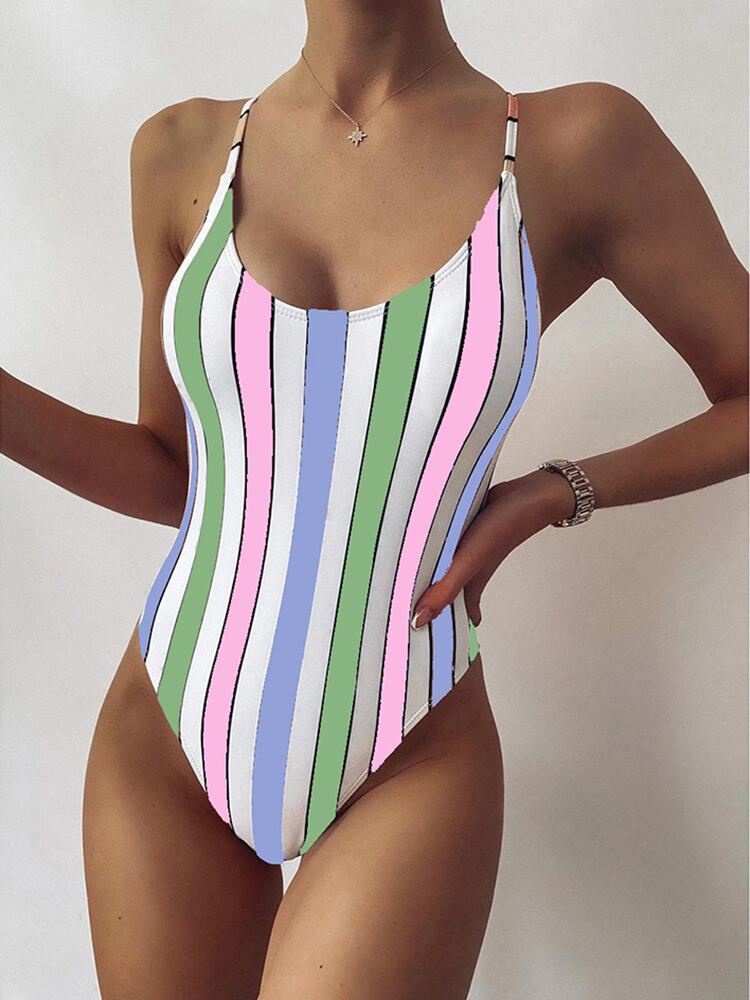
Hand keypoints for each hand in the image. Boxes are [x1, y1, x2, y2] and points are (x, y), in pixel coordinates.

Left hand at [410, 469, 574, 628]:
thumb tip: (417, 621)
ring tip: (406, 575)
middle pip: (445, 592)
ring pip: (443, 567)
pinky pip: (444, 544)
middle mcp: (467, 570)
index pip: (456, 616)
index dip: (443, 629)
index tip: (427, 640)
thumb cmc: (500, 531)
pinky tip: (419, 540)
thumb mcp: (469, 564)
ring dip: (428, 570)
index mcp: (469, 585)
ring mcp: (466, 550)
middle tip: (407, 607)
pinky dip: (433, 546)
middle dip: (428, 600)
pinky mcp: (464, 530)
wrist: (525, 495)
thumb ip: (443, 591)